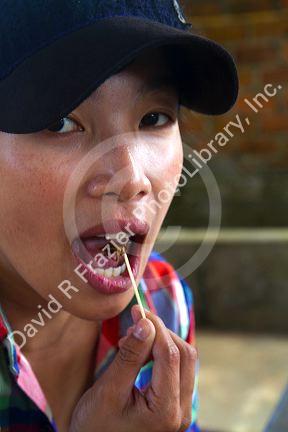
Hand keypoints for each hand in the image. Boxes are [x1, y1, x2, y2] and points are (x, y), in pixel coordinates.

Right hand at [69, 305, 196, 431]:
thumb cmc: (95, 427)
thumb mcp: (108, 390)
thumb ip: (130, 357)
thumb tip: (146, 324)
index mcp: (165, 411)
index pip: (170, 355)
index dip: (156, 327)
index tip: (138, 310)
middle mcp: (181, 413)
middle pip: (184, 356)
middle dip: (161, 334)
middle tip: (135, 323)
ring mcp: (180, 411)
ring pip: (183, 362)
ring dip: (161, 343)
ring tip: (132, 340)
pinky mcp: (174, 407)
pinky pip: (176, 371)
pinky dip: (160, 356)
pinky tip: (139, 353)